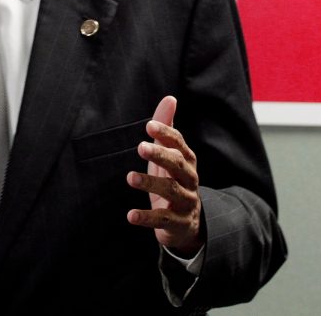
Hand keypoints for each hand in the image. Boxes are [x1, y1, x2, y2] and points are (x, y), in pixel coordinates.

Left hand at [126, 96, 202, 256]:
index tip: (149, 125)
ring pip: (171, 191)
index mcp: (186, 161)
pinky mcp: (177, 222)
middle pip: (178, 165)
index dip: (166, 134)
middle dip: (161, 155)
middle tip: (140, 147)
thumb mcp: (168, 155)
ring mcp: (185, 201)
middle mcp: (189, 179)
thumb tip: (170, 98)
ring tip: (130, 177)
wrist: (187, 222)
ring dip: (150, 183)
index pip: (179, 144)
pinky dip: (147, 217)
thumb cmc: (173, 180)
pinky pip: (163, 219)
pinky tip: (131, 215)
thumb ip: (166, 129)